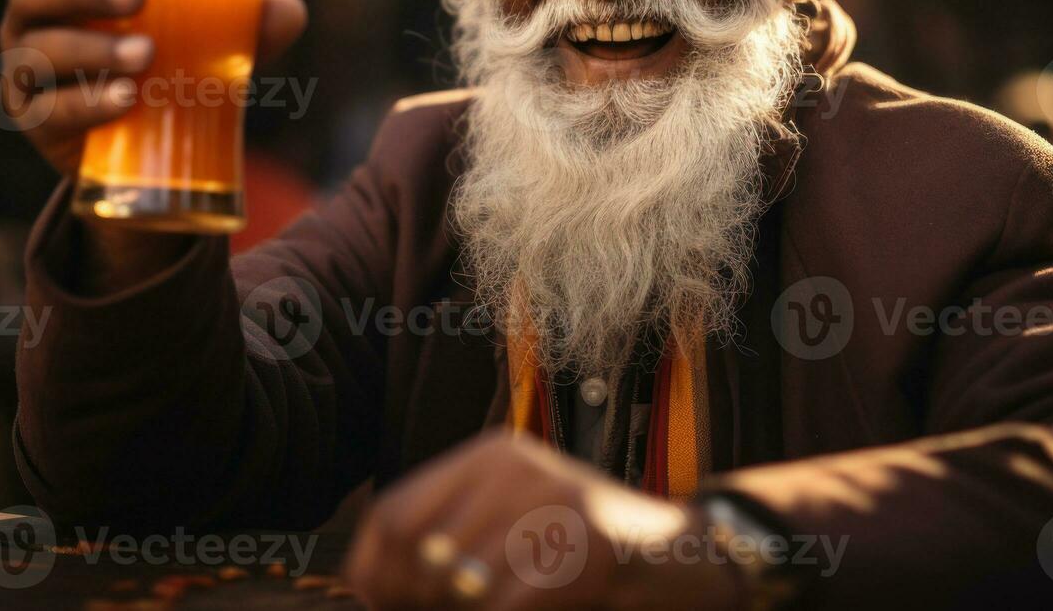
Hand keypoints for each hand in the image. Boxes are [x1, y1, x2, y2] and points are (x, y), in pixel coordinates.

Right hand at [0, 0, 307, 174]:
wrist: (147, 153)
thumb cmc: (170, 69)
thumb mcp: (208, 42)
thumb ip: (245, 23)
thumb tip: (286, 9)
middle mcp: (32, 24)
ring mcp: (27, 76)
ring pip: (39, 52)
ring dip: (90, 49)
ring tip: (145, 55)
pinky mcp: (37, 125)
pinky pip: (50, 111)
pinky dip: (86, 103)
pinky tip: (123, 100)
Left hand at [342, 432, 741, 609]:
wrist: (681, 556)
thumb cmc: (583, 550)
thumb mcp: (512, 525)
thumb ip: (450, 539)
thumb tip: (372, 586)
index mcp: (489, 456)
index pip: (393, 514)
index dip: (376, 571)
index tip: (384, 604)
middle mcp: (514, 468)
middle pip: (417, 551)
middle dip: (415, 602)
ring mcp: (552, 502)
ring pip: (459, 585)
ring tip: (492, 608)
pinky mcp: (584, 548)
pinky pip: (504, 607)